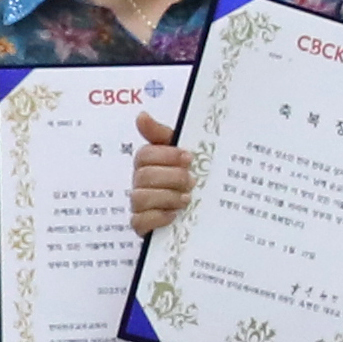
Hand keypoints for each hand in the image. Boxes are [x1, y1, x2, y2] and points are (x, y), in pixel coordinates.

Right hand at [124, 113, 196, 237]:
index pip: (145, 154)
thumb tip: (141, 115)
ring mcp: (139, 205)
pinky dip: (158, 217)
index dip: (166, 155)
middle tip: (192, 181)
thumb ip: (162, 135)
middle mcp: (140, 183)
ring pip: (141, 198)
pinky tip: (174, 214)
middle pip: (144, 176)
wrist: (203, 215)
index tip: (189, 157)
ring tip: (187, 199)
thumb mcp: (181, 154)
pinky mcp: (142, 226)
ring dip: (167, 197)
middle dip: (171, 177)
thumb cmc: (187, 179)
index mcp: (148, 163)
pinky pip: (139, 222)